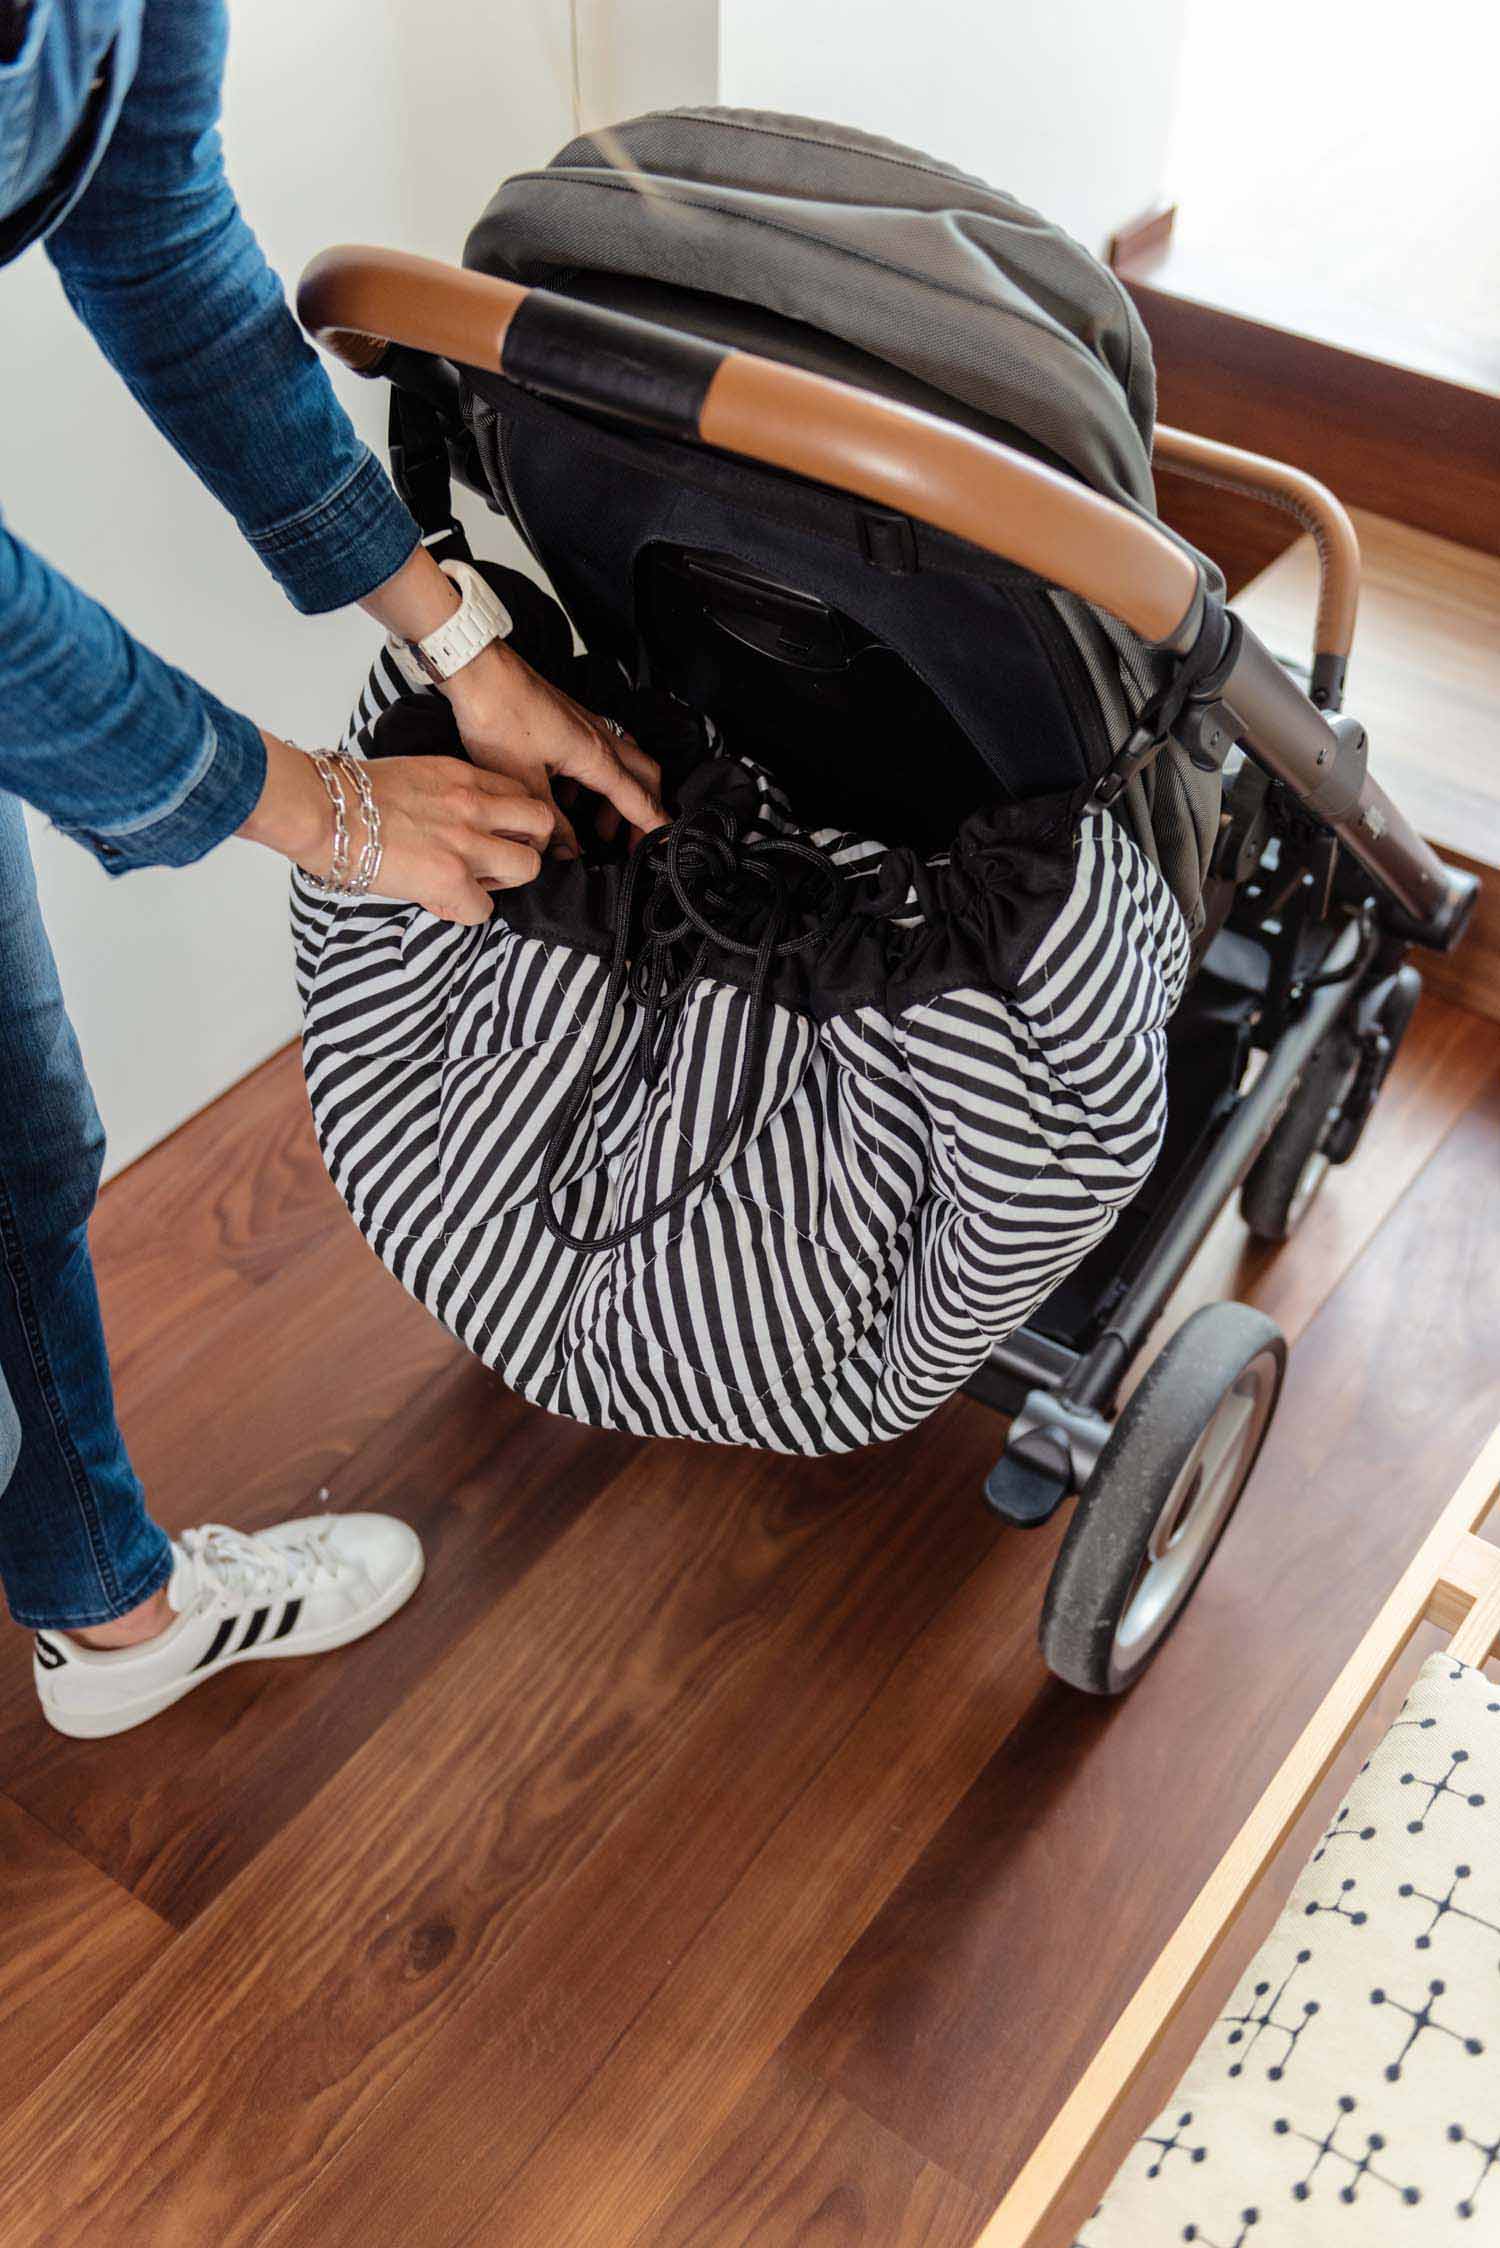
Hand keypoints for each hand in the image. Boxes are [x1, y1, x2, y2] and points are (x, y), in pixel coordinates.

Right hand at [241, 734, 555, 925]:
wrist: (320, 809)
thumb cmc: (346, 796)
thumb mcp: (410, 775)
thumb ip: (442, 793)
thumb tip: (447, 822)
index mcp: (460, 775)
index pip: (520, 794)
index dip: (513, 820)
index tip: (494, 834)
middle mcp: (471, 803)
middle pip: (542, 822)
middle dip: (530, 846)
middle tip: (501, 861)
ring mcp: (465, 841)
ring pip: (529, 865)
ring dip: (507, 882)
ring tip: (476, 884)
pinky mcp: (451, 877)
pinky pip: (485, 908)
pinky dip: (468, 911)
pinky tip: (443, 902)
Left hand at [442, 641, 665, 854]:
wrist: (479, 670)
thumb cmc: (498, 714)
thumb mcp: (523, 782)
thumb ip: (550, 821)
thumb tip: (567, 851)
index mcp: (596, 756)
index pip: (638, 798)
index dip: (653, 827)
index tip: (664, 846)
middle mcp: (600, 738)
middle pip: (645, 776)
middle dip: (645, 811)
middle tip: (632, 842)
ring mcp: (587, 726)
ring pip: (624, 764)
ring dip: (620, 796)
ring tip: (598, 828)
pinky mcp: (570, 721)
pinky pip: (599, 753)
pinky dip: (596, 780)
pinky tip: (568, 796)